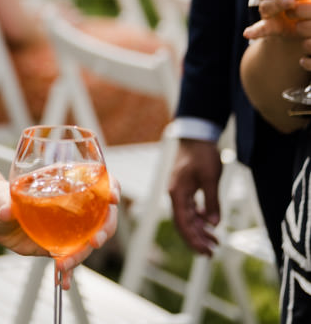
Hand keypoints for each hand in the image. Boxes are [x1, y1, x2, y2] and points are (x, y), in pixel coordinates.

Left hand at [0, 178, 119, 288]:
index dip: (109, 187)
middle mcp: (71, 206)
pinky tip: (65, 283)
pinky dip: (70, 272)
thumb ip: (3, 203)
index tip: (112, 198)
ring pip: (87, 242)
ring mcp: (69, 228)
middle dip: (103, 229)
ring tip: (63, 266)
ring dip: (81, 255)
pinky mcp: (60, 245)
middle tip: (94, 241)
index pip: (96, 182)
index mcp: (62, 185)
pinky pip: (71, 259)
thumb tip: (6, 211)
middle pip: (101, 216)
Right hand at [167, 137, 221, 254]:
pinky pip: (191, 209)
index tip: (205, 252)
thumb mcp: (211, 178)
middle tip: (211, 254)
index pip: (182, 222)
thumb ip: (212, 201)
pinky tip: (210, 224)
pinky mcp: (186, 189)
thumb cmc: (202, 155)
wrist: (196, 136)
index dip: (193, 239)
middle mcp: (175, 195)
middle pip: (183, 223)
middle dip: (196, 239)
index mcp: (178, 193)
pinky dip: (200, 219)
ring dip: (200, 231)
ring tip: (215, 242)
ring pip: (187, 218)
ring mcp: (180, 192)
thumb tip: (214, 224)